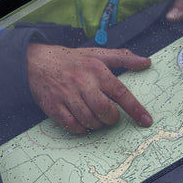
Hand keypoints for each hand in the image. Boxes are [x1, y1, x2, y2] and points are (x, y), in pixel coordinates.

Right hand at [26, 43, 152, 133]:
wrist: (36, 61)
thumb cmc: (71, 60)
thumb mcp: (97, 53)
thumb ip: (122, 57)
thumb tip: (146, 62)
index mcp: (96, 69)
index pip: (120, 92)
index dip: (135, 108)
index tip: (146, 121)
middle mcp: (82, 82)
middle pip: (104, 110)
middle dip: (112, 118)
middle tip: (110, 116)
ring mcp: (67, 96)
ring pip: (89, 120)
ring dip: (97, 124)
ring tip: (96, 117)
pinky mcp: (54, 107)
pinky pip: (72, 126)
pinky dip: (81, 128)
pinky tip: (82, 121)